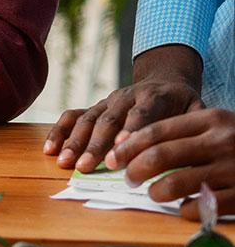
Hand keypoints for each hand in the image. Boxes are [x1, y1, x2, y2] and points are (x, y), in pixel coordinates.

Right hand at [44, 79, 203, 171]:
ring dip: (74, 141)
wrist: (164, 80)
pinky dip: (59, 131)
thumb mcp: (197, 109)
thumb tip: (192, 148)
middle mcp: (126, 96)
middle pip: (108, 120)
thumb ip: (194, 125)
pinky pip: (73, 115)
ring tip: (64, 162)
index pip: (141, 115)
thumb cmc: (183, 103)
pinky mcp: (96, 106)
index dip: (129, 132)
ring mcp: (107, 100)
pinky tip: (49, 148)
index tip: (119, 152)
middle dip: (95, 145)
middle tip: (85, 166)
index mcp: (154, 97)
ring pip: (88, 119)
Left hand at [107, 108, 234, 220]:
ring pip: (179, 182)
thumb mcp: (217, 126)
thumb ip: (184, 133)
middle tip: (127, 177)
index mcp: (210, 119)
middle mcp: (221, 141)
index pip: (157, 131)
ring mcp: (233, 169)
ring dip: (156, 191)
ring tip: (151, 193)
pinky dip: (186, 209)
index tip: (113, 156)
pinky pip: (203, 206)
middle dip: (136, 168)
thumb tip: (134, 149)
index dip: (130, 145)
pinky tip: (182, 208)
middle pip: (162, 155)